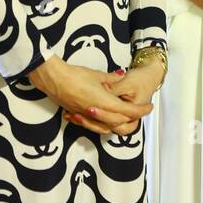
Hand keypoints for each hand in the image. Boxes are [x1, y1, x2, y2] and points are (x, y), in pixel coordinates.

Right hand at [30, 55, 152, 136]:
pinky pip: (93, 125)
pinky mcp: (77, 116)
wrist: (53, 79)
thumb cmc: (75, 75)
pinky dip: (101, 124)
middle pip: (119, 122)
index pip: (128, 111)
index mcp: (104, 102)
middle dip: (131, 118)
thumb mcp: (97, 75)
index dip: (140, 111)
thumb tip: (121, 76)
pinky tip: (102, 119)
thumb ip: (112, 78)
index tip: (149, 107)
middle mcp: (96, 113)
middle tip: (139, 111)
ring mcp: (86, 117)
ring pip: (106, 127)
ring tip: (124, 117)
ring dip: (117, 123)